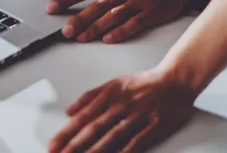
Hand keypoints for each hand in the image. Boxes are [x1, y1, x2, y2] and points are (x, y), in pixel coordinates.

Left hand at [46, 0, 190, 43]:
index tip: (52, 7)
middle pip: (97, 6)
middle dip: (79, 19)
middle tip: (65, 30)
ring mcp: (136, 2)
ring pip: (112, 17)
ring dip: (95, 29)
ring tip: (81, 38)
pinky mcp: (149, 14)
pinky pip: (132, 25)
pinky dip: (119, 32)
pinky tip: (108, 39)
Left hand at [48, 69, 195, 152]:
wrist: (174, 80)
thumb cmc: (143, 83)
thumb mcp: (114, 83)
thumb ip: (91, 96)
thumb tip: (69, 111)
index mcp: (109, 93)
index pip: (83, 115)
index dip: (67, 131)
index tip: (53, 144)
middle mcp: (120, 103)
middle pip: (93, 127)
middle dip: (74, 144)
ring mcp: (137, 115)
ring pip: (111, 136)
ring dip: (93, 151)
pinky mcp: (153, 125)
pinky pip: (135, 141)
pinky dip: (123, 151)